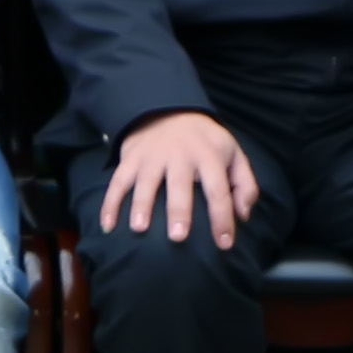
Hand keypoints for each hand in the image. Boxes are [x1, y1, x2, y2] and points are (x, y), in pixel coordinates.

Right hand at [99, 111, 258, 247]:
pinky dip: (110, 203)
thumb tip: (243, 215)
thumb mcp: (233, 154)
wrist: (168, 109)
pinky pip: (118, 181)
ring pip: (145, 182)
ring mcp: (151, 156)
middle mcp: (179, 155)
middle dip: (178, 210)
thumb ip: (245, 184)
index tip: (224, 244)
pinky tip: (107, 225)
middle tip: (178, 237)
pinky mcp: (130, 157)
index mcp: (208, 156)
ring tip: (138, 229)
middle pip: (179, 185)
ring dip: (141, 205)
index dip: (222, 218)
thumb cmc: (205, 142)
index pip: (218, 190)